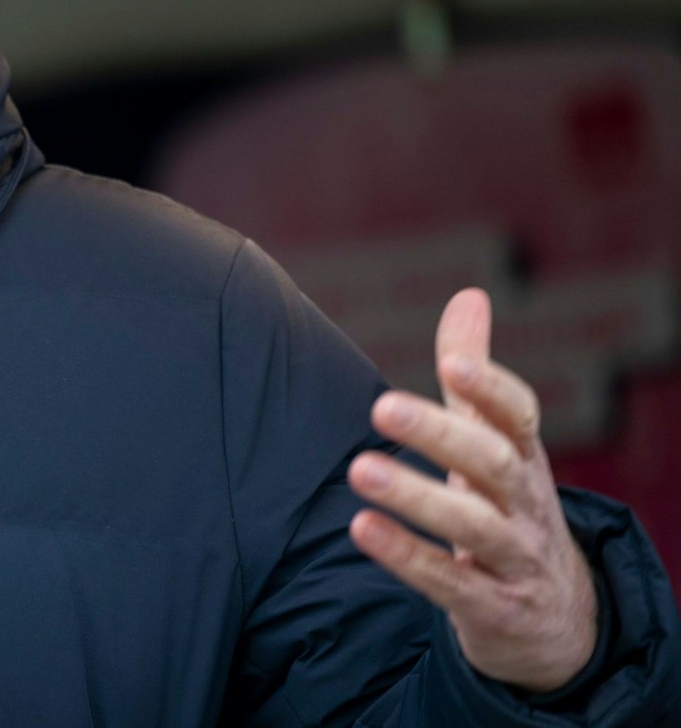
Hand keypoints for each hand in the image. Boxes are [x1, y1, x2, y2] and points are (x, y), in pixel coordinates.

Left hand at [347, 288, 599, 691]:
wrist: (556, 618)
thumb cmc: (507, 507)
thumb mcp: (497, 443)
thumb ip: (473, 377)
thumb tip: (469, 295)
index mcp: (525, 458)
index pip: (519, 416)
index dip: (491, 389)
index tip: (454, 365)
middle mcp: (526, 504)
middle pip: (493, 464)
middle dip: (440, 434)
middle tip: (380, 406)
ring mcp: (516, 559)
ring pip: (473, 526)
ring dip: (416, 497)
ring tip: (358, 469)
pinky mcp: (493, 608)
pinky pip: (450, 584)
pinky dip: (407, 557)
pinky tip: (362, 529)